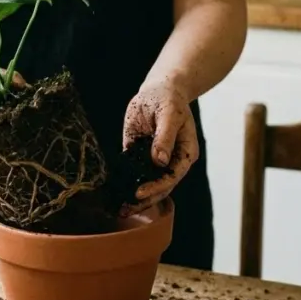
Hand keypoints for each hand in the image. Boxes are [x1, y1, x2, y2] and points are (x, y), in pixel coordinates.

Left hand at [122, 80, 199, 213]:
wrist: (159, 89)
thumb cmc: (169, 99)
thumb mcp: (169, 114)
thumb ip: (165, 137)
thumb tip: (160, 161)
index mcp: (185, 154)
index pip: (172, 176)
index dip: (156, 187)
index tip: (139, 192)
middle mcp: (172, 161)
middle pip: (161, 187)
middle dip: (145, 200)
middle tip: (126, 209)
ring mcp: (156, 160)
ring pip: (147, 183)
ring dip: (135, 198)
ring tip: (120, 210)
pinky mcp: (140, 154)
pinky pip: (133, 172)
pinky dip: (125, 183)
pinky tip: (114, 194)